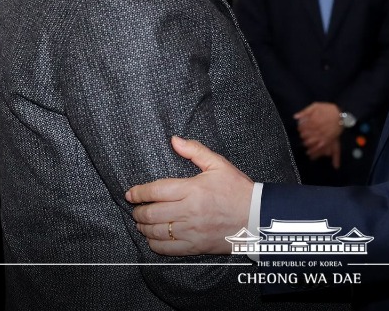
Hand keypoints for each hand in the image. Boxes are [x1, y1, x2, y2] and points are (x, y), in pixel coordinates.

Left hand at [125, 136, 252, 255]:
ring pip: (156, 232)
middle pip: (152, 213)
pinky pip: (167, 249)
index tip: (131, 193)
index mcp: (193, 189)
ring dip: (143, 227)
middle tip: (136, 209)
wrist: (257, 217)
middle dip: (138, 211)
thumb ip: (195, 151)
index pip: (156, 191)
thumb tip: (174, 140)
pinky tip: (153, 238)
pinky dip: (155, 244)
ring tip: (141, 222)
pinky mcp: (195, 246)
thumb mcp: (219, 165)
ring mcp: (191, 231)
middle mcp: (189, 211)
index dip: (139, 192)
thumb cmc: (238, 190)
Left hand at [294, 102, 341, 160]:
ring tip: (306, 144)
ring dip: (306, 144)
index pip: (301, 128)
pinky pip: (318, 147)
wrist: (341, 115)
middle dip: (302, 136)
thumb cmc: (328, 109)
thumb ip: (305, 111)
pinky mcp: (327, 140)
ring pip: (310, 143)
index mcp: (312, 121)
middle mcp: (316, 129)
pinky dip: (313, 150)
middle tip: (303, 136)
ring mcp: (322, 135)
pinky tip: (310, 152)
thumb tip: (295, 117)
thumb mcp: (316, 106)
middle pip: (304, 136)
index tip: (300, 129)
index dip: (300, 129)